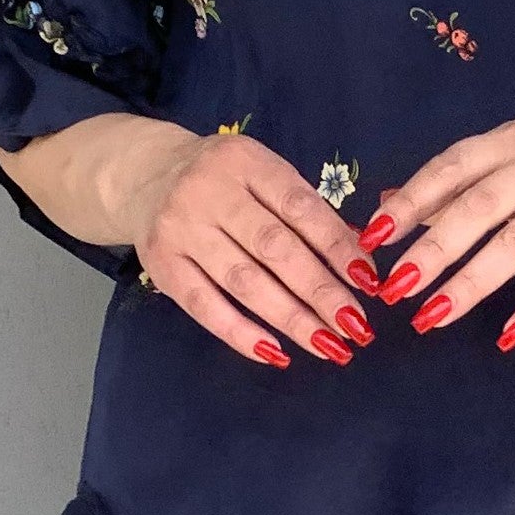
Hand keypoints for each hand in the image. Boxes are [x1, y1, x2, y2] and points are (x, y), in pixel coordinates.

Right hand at [118, 126, 372, 370]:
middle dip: (321, 292)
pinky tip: (276, 353)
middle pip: (274, 249)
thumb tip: (359, 262)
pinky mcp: (161, 263)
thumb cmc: (224, 181)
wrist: (146, 175)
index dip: (337, 247)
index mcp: (247, 162)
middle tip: (355, 326)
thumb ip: (306, 211)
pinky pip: (204, 306)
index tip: (367, 282)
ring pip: (244, 282)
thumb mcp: (263, 175)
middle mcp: (210, 192)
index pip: (300, 208)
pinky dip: (241, 334)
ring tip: (328, 345)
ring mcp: (181, 228)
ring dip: (291, 319)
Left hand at [362, 120, 514, 346]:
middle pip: (477, 207)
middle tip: (394, 287)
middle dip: (431, 249)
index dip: (410, 202)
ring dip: (471, 282)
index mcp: (511, 142)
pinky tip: (510, 335)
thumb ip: (458, 184)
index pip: (451, 169)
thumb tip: (385, 203)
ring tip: (433, 317)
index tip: (372, 237)